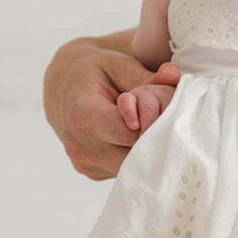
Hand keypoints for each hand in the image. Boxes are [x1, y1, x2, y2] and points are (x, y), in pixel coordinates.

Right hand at [43, 38, 180, 178]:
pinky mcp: (92, 172)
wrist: (62, 86)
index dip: (153, 126)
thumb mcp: (119, 65)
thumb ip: (147, 76)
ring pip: (132, 168)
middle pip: (134, 157)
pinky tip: (134, 137)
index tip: (164, 112)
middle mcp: (80, 145)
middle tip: (165, 121)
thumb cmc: (94, 72)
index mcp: (82, 116)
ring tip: (147, 127)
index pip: (129, 134)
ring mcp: (84, 163)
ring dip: (146, 151)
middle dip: (155, 140)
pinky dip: (135, 156)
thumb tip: (174, 75)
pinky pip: (124, 170)